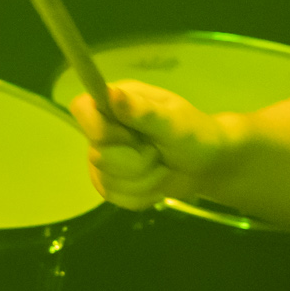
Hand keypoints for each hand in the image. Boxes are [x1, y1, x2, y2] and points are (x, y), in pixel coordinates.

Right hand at [69, 81, 232, 209]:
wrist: (208, 166)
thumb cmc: (196, 136)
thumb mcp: (175, 123)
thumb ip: (144, 112)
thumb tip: (111, 94)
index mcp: (119, 100)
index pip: (82, 108)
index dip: (97, 128)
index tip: (127, 138)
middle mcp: (107, 125)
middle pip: (97, 154)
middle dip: (136, 162)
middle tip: (159, 153)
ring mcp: (105, 154)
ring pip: (106, 180)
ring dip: (143, 182)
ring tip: (162, 168)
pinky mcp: (110, 180)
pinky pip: (113, 196)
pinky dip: (140, 196)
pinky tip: (156, 185)